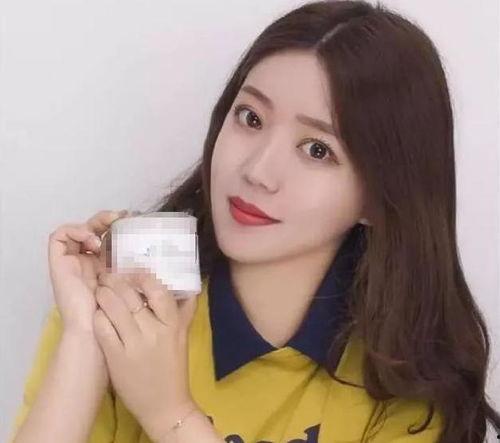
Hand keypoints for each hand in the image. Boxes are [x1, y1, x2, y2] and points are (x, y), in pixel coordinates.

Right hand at [48, 209, 128, 333]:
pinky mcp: (58, 263)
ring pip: (76, 229)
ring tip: (106, 232)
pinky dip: (75, 231)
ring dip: (92, 224)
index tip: (134, 220)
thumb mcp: (133, 281)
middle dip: (106, 219)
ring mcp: (72, 261)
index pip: (107, 235)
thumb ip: (140, 267)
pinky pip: (58, 237)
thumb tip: (163, 249)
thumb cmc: (117, 311)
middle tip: (121, 217)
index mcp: (104, 264)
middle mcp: (87, 260)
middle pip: (92, 228)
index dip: (117, 224)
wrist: (95, 330)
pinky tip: (93, 241)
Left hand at [93, 267, 200, 441]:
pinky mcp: (116, 357)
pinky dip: (98, 317)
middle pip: (130, 295)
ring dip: (103, 295)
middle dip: (116, 281)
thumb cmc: (174, 368)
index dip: (141, 277)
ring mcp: (133, 344)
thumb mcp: (182, 337)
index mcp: (172, 325)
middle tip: (108, 276)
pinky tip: (97, 314)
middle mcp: (154, 332)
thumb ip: (185, 312)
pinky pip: (102, 328)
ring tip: (100, 290)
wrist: (165, 405)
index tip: (133, 272)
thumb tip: (189, 287)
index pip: (157, 290)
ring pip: (113, 308)